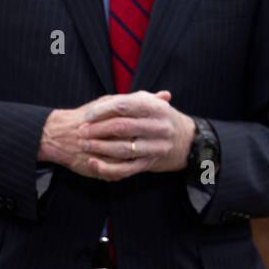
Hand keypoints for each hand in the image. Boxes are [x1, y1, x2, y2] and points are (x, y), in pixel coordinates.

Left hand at [78, 90, 195, 179]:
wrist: (186, 141)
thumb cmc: (161, 119)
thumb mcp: (153, 104)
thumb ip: (131, 99)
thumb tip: (103, 102)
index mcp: (157, 108)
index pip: (125, 106)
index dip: (103, 110)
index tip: (87, 115)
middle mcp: (159, 127)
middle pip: (122, 127)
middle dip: (97, 129)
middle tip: (81, 131)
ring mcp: (156, 147)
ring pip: (122, 148)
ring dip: (99, 147)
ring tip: (84, 144)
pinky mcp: (150, 163)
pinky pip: (126, 168)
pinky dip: (107, 167)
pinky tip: (92, 163)